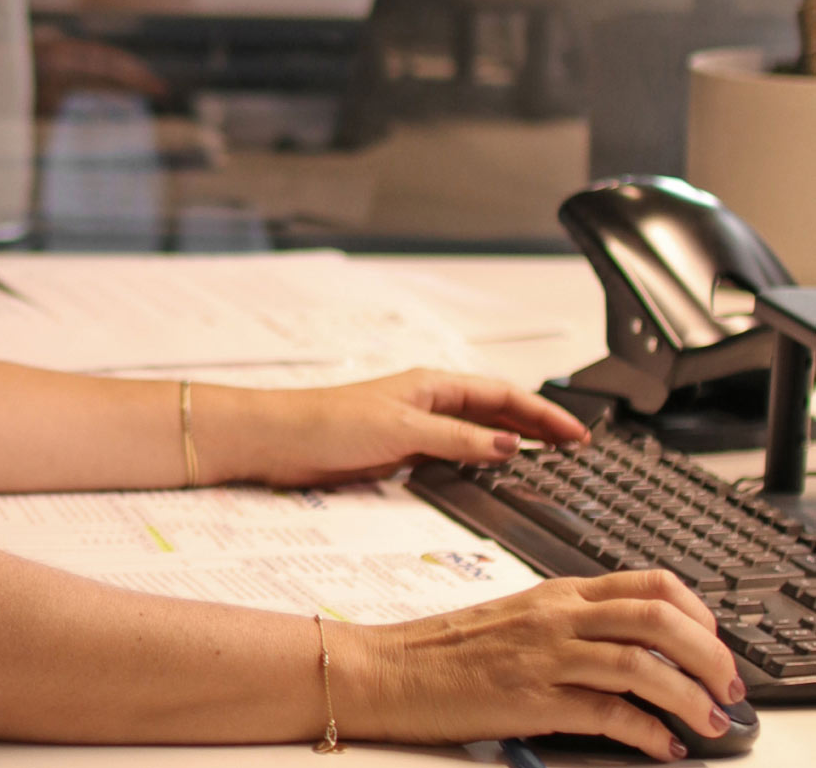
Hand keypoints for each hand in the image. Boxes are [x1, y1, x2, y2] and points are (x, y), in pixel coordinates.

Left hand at [203, 369, 587, 487]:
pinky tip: (497, 474)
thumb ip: (456, 439)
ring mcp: (417, 426)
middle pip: (496, 411)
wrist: (280, 441)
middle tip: (578, 449)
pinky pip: (456, 452)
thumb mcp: (402, 430)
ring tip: (552, 460)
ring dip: (514, 442)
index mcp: (432, 386)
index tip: (578, 434)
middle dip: (537, 425)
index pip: (501, 394)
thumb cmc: (330, 423)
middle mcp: (428, 402)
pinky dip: (482, 460)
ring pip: (478, 431)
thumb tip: (509, 444)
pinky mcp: (403, 451)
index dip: (542, 413)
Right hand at [336, 571, 743, 760]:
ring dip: (690, 697)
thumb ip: (573, 625)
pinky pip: (607, 712)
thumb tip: (637, 650)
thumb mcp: (519, 620)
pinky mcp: (532, 698)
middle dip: (709, 654)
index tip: (716, 644)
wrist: (391, 668)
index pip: (648, 582)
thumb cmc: (451, 650)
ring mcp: (544, 655)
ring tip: (710, 723)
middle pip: (657, 617)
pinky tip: (661, 746)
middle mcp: (556, 616)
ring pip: (641, 663)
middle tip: (728, 687)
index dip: (698, 612)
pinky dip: (646, 732)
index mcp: (557, 593)